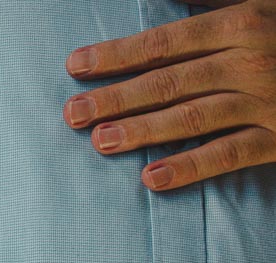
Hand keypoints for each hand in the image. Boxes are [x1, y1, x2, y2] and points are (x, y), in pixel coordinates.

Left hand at [63, 0, 275, 189]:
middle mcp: (250, 61)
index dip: (117, 54)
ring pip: (194, 117)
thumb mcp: (259, 5)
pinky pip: (231, 154)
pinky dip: (191, 167)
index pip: (166, 41)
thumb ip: (211, 3)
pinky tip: (152, 179)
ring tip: (101, 141)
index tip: (75, 66)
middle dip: (117, 96)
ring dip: (144, 130)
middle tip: (72, 113)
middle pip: (171, 81)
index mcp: (241, 23)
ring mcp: (266, 100)